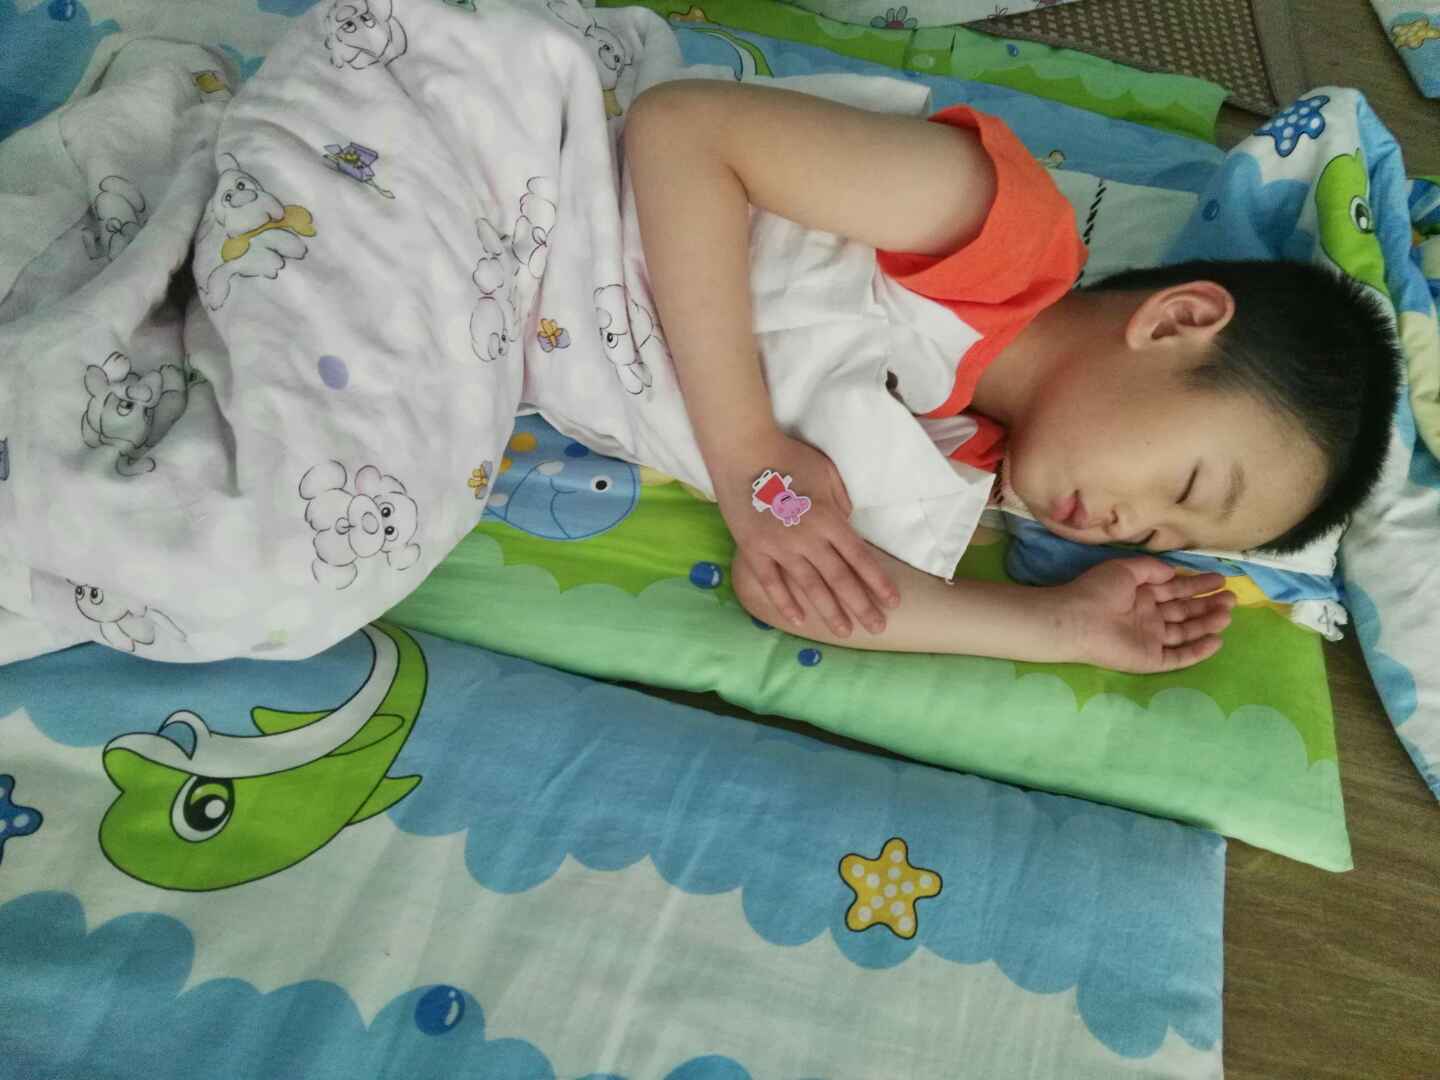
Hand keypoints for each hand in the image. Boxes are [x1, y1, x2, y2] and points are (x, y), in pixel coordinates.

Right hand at [714, 430, 898, 637]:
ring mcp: (779, 547)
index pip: (860, 558)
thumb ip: (842, 502)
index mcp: (829, 519)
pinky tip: (799, 620)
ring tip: (844, 632)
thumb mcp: (828, 473)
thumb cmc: (789, 456)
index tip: (893, 602)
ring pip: (809, 587)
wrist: (743, 451)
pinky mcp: (755, 550)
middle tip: (877, 628)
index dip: (878, 582)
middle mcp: (807, 539)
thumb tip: (849, 525)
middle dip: (861, 606)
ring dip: (829, 611)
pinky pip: (771, 583)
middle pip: (840, 579)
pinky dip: (785, 603)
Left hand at [1060, 557, 1236, 673]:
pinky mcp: (1149, 659)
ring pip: (1185, 632)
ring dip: (1207, 623)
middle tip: (1232, 597)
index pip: (1175, 590)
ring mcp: (1149, 639)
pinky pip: (1178, 657)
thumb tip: (1173, 572)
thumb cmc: (1097, 591)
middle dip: (1208, 604)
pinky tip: (1216, 640)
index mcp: (1141, 595)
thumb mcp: (1125, 570)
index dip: (1198, 585)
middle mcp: (1148, 617)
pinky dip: (1198, 650)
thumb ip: (1151, 569)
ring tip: (1227, 613)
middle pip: (1184, 611)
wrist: (1077, 620)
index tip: (1221, 580)